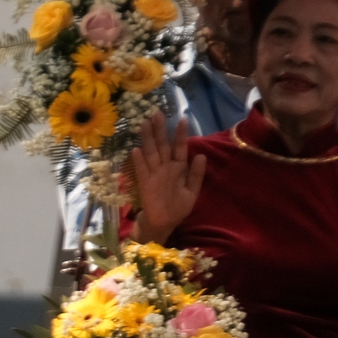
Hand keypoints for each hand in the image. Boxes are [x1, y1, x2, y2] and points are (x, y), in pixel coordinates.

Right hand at [127, 113, 203, 242]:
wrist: (164, 224)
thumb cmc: (178, 208)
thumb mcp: (192, 193)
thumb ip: (195, 175)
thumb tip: (200, 156)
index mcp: (178, 168)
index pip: (179, 148)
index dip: (180, 134)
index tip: (182, 119)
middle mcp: (165, 168)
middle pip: (162, 145)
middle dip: (160, 129)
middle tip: (157, 113)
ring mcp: (153, 174)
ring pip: (151, 153)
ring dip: (148, 139)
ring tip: (144, 123)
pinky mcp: (144, 183)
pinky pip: (141, 170)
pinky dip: (139, 161)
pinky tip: (136, 149)